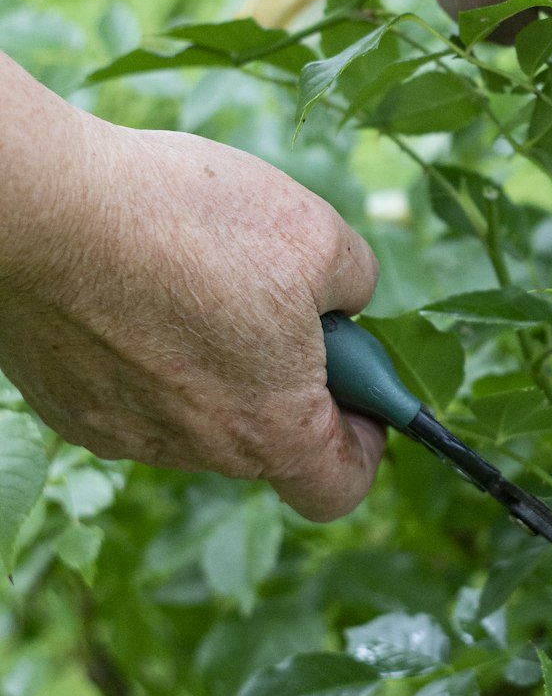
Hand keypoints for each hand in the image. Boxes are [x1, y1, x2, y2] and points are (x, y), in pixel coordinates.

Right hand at [0, 105, 383, 520]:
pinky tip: (136, 282)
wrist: (42, 208)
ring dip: (213, 357)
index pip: (338, 487)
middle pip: (266, 436)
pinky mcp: (68, 404)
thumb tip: (346, 301)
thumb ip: (356, 283)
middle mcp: (195, 451)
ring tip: (194, 272)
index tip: (360, 390)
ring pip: (196, 410)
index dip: (365, 443)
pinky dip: (147, 348)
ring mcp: (123, 432)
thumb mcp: (317, 234)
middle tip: (275, 294)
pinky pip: (132, 388)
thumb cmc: (188, 222)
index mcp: (270, 429)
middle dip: (287, 374)